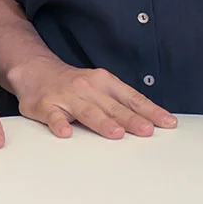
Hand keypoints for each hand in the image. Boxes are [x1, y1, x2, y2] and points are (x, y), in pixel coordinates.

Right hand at [9, 59, 176, 138]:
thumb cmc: (74, 84)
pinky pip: (53, 116)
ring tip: (116, 133)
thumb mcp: (100, 86)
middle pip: (114, 107)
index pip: (132, 98)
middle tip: (147, 131)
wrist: (35, 70)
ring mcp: (67, 96)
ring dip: (103, 122)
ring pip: (87, 111)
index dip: (151, 111)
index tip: (167, 122)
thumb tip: (150, 120)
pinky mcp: (46, 105)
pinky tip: (66, 132)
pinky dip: (59, 123)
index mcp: (105, 82)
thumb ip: (121, 102)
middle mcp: (89, 88)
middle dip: (132, 119)